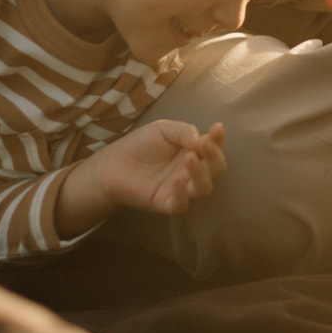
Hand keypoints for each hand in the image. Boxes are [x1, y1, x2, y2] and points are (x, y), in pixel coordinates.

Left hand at [95, 120, 227, 215]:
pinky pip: (181, 204)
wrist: (113, 163)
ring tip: (189, 158)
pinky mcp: (166, 202)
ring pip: (203, 188)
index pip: (213, 147)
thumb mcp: (163, 129)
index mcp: (194, 151)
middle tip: (205, 145)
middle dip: (214, 157)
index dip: (218, 139)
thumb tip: (202, 141)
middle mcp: (192, 171)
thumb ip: (184, 131)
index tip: (217, 128)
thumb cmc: (140, 144)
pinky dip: (182, 192)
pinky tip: (177, 180)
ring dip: (201, 173)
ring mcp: (181, 188)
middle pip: (215, 169)